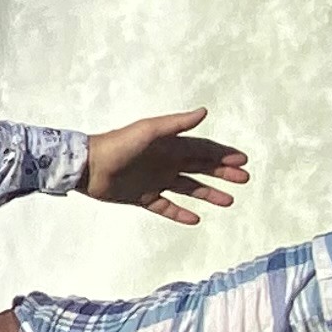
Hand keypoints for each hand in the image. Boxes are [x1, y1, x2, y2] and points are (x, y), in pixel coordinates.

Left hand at [84, 108, 250, 224]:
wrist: (88, 167)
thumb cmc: (118, 144)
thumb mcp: (149, 131)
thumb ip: (176, 124)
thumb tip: (204, 112)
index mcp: (169, 146)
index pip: (203, 149)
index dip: (223, 154)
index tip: (243, 161)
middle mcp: (166, 162)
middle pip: (201, 168)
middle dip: (223, 173)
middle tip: (244, 180)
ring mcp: (156, 181)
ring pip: (189, 188)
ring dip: (209, 193)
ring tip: (229, 201)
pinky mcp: (143, 198)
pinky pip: (167, 207)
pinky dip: (181, 213)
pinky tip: (196, 219)